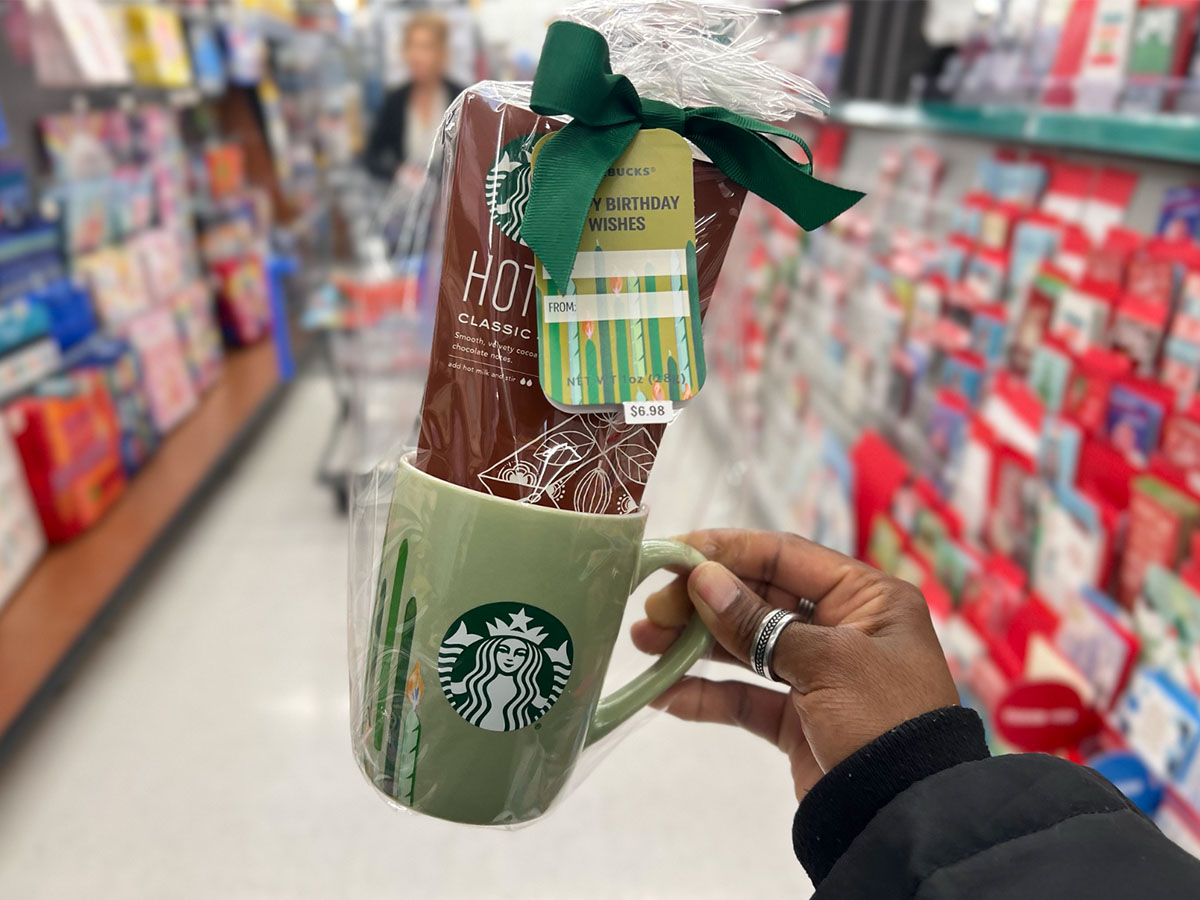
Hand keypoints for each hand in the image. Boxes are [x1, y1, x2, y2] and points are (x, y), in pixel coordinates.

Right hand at [632, 529, 958, 799]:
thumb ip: (757, 621)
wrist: (908, 818)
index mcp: (866, 597)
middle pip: (758, 599)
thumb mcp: (825, 662)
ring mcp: (819, 675)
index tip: (672, 554)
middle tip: (652, 611)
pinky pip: (745, 696)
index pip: (784, 556)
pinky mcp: (799, 720)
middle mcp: (844, 628)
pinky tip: (665, 693)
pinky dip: (707, 694)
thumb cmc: (882, 721)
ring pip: (746, 647)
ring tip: (644, 643)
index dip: (726, 552)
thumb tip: (703, 580)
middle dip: (702, 602)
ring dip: (695, 644)